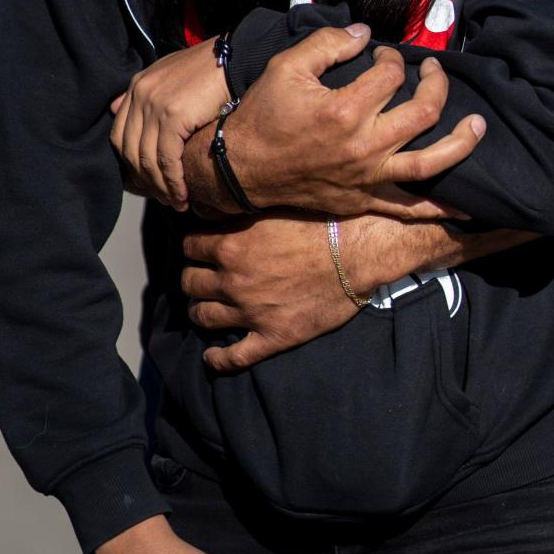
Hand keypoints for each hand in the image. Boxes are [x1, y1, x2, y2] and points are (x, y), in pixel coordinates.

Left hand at [110, 38, 228, 210]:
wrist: (235, 58)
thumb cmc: (210, 70)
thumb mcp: (171, 76)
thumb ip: (146, 94)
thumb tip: (115, 108)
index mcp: (137, 86)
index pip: (120, 136)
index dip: (132, 165)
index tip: (149, 183)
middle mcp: (140, 94)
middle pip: (130, 151)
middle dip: (145, 181)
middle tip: (163, 198)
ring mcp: (154, 104)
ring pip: (147, 159)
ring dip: (161, 187)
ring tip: (176, 201)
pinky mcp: (172, 115)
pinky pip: (166, 159)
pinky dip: (173, 181)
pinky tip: (183, 193)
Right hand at [182, 25, 484, 219]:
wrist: (240, 169)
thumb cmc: (262, 115)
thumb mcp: (286, 67)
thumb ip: (328, 43)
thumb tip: (365, 32)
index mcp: (344, 109)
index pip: (391, 75)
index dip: (391, 58)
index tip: (381, 55)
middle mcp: (363, 146)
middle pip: (424, 111)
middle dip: (436, 83)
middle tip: (433, 71)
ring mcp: (368, 177)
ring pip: (431, 162)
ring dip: (462, 142)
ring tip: (479, 125)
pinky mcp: (364, 199)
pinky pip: (410, 209)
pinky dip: (441, 209)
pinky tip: (467, 208)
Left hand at [182, 212, 532, 370]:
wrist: (365, 248)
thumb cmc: (327, 218)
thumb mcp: (280, 202)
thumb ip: (248, 205)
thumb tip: (227, 195)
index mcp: (232, 243)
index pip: (190, 245)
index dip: (195, 244)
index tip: (203, 244)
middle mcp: (232, 278)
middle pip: (189, 281)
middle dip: (194, 276)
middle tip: (204, 274)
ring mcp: (250, 310)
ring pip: (203, 315)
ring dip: (203, 310)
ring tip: (209, 307)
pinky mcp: (272, 336)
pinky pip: (233, 356)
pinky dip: (218, 358)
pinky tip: (215, 355)